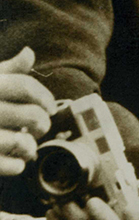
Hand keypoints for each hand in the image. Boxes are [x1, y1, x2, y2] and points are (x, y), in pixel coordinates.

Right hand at [0, 46, 52, 175]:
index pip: (25, 86)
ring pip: (24, 143)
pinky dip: (17, 165)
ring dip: (30, 146)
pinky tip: (11, 159)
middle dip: (41, 124)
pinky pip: (13, 166)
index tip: (49, 107)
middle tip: (36, 128)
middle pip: (32, 116)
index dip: (45, 97)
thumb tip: (28, 53)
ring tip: (23, 144)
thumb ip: (7, 71)